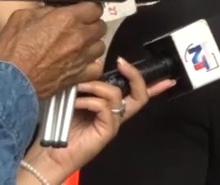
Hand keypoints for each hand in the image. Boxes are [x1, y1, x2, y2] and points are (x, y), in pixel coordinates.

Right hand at [0, 3, 106, 97]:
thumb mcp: (22, 18)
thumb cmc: (13, 51)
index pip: (95, 8)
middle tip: (79, 29)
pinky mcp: (82, 74)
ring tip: (79, 47)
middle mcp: (80, 36)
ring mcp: (83, 56)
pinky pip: (97, 67)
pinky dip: (92, 65)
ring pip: (101, 46)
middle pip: (100, 26)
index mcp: (67, 19)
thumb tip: (56, 10)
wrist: (11, 81)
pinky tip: (81, 62)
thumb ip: (45, 10)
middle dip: (91, 26)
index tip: (84, 13)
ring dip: (92, 45)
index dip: (89, 9)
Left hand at [19, 58, 176, 184]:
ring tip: (79, 88)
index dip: (155, 86)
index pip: (138, 94)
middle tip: (123, 63)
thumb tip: (92, 69)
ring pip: (117, 95)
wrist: (52, 155)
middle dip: (135, 75)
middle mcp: (116, 115)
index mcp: (111, 108)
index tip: (167, 78)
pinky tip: (76, 103)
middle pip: (140, 94)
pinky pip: (104, 108)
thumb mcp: (76, 101)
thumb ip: (88, 87)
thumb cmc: (61, 129)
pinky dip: (89, 101)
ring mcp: (113, 124)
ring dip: (96, 86)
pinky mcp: (107, 132)